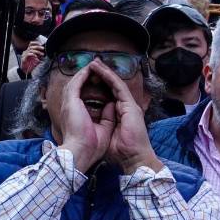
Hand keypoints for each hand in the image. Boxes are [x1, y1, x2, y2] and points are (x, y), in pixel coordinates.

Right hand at [19, 41, 44, 75]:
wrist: (25, 71)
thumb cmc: (30, 65)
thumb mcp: (36, 59)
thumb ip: (38, 56)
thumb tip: (43, 53)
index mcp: (28, 51)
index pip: (30, 44)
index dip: (35, 43)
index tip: (40, 44)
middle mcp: (25, 52)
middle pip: (31, 46)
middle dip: (38, 47)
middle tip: (43, 48)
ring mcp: (24, 55)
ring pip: (30, 50)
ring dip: (37, 51)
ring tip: (42, 54)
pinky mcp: (23, 58)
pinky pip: (28, 54)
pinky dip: (33, 54)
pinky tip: (36, 57)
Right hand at [57, 63, 114, 172]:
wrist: (83, 152)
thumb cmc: (93, 147)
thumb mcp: (104, 128)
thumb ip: (107, 116)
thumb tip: (112, 104)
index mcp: (77, 115)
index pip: (83, 95)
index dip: (91, 86)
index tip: (99, 79)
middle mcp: (70, 107)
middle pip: (78, 86)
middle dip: (87, 76)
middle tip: (95, 66)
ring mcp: (69, 103)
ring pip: (76, 81)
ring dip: (85, 72)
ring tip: (95, 64)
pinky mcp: (71, 101)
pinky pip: (78, 82)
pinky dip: (84, 74)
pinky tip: (92, 68)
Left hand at [89, 60, 161, 174]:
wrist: (126, 157)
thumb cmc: (109, 149)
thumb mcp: (103, 131)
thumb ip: (106, 118)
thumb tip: (107, 106)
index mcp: (115, 115)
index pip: (106, 95)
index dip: (98, 84)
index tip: (89, 75)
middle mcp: (122, 108)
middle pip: (110, 87)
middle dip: (102, 75)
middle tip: (92, 63)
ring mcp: (128, 106)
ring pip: (115, 84)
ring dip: (105, 72)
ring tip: (95, 62)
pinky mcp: (130, 106)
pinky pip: (119, 87)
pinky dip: (110, 77)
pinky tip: (102, 69)